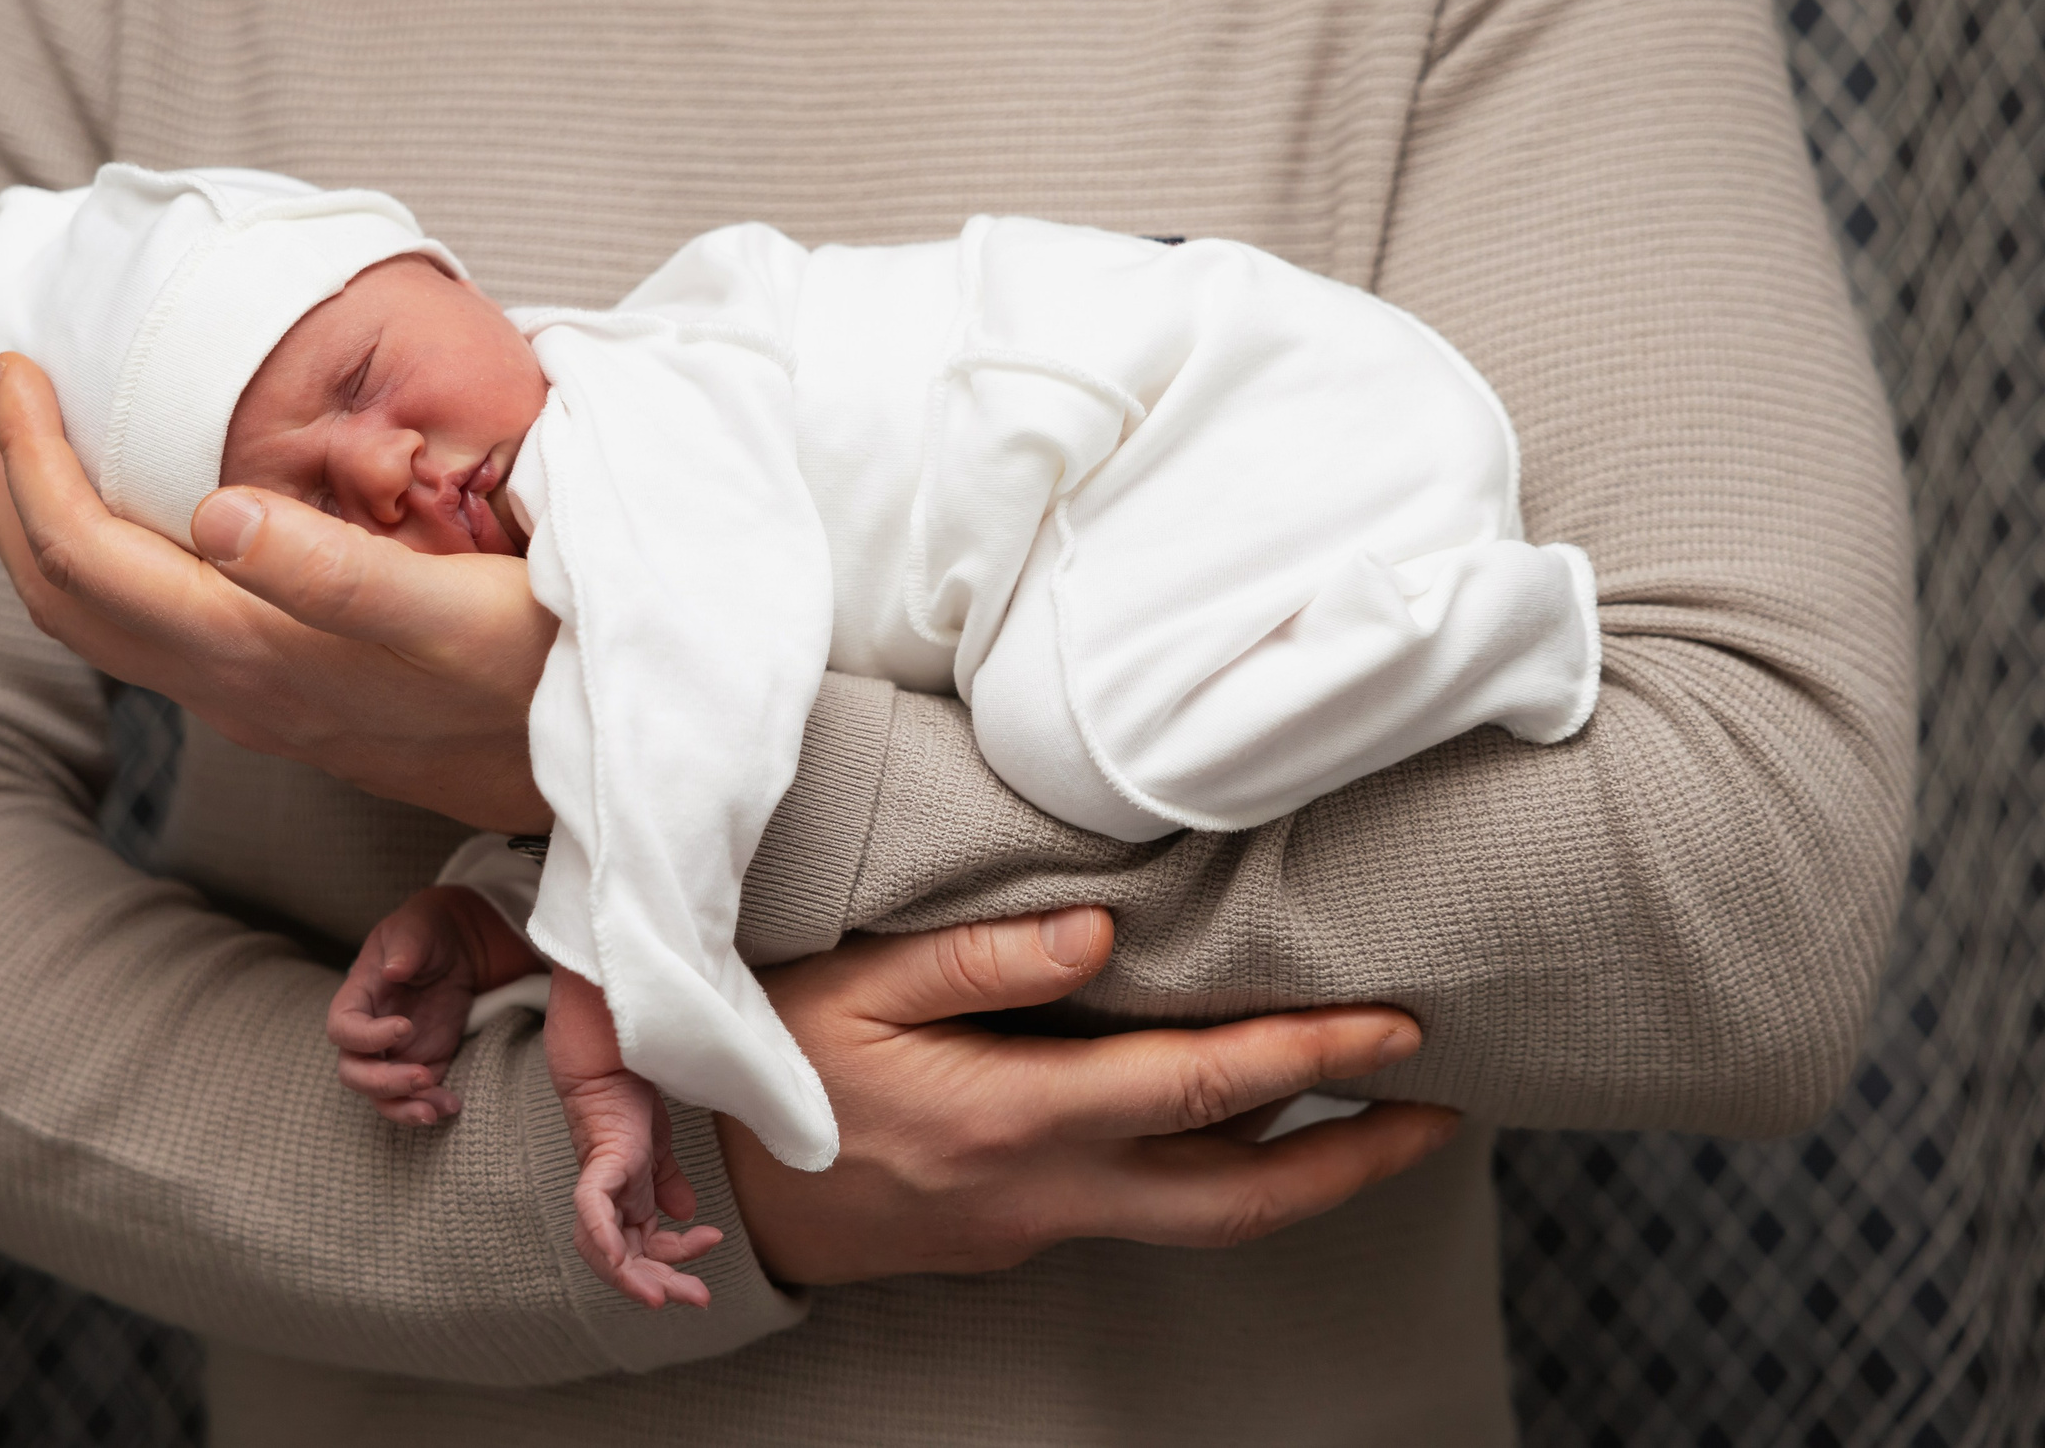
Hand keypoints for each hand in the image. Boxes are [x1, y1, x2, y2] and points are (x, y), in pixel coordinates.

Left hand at [0, 353, 556, 828]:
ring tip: (30, 437)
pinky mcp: (286, 700)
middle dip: (8, 487)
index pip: (87, 562)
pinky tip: (136, 511)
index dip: (30, 463)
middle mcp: (234, 691)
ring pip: (98, 621)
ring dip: (44, 523)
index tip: (14, 367)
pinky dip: (104, 557)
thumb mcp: (459, 619)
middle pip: (65, 596)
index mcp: (257, 658)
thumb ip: (336, 575)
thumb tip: (209, 513)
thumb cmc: (545, 674)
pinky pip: (149, 628)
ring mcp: (254, 704)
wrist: (601, 775)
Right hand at [328, 886, 545, 1124]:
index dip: (367, 1036)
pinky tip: (451, 1105)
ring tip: (434, 1110)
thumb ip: (406, 945)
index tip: (405, 1026)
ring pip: (380, 1096)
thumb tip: (394, 969)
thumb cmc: (426, 931)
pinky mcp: (423, 1062)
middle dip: (383, 1083)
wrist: (457, 945)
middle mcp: (369, 1032)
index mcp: (358, 997)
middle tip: (421, 1077)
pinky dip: (430, 1106)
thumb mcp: (417, 927)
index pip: (343, 1028)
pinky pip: (416, 1096)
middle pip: (354, 1072)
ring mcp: (395, 1052)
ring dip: (403, 1107)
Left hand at [545, 968, 723, 1309]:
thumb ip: (666, 1178)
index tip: (712, 1257)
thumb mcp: (658, 1141)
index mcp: (626, 1192)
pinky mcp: (598, 1160)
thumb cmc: (630, 1085)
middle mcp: (609, 1195)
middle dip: (660, 1285)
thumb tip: (684, 1213)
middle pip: (624, 1260)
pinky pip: (592, 1212)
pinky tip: (624, 1257)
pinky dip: (604, 1239)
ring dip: (636, 1277)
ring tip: (670, 1292)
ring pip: (605, 1250)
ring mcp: (601, 1181)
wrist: (612, 1040)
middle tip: (698, 1299)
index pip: (642, 1245)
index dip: (673, 1263)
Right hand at [719, 908, 1460, 1284]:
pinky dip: (1225, 1172)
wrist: (715, 1190)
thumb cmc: (778, 1068)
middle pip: (1241, 1198)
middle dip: (1354, 1158)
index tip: (1398, 1030)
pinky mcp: (1025, 1230)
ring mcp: (1042, 1222)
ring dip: (1306, 1176)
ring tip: (1383, 1128)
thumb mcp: (854, 988)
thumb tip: (1105, 930)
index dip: (1309, 1058)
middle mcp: (1051, 1188)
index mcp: (1018, 1119)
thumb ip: (979, 960)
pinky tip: (1246, 1127)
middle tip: (1446, 1114)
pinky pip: (1153, 1205)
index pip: (1198, 1088)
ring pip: (1207, 1218)